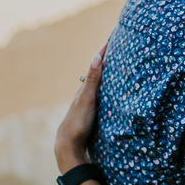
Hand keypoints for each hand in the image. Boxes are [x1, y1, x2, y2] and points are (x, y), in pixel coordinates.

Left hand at [54, 46, 105, 173]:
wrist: (68, 145)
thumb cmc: (78, 121)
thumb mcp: (87, 99)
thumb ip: (93, 80)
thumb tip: (96, 55)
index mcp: (84, 89)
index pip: (95, 66)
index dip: (103, 54)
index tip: (111, 39)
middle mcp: (84, 95)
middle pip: (96, 75)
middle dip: (105, 62)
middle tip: (116, 50)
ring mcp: (87, 105)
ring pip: (97, 87)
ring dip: (106, 77)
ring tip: (116, 69)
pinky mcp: (90, 115)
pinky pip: (100, 98)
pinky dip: (106, 91)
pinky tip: (109, 95)